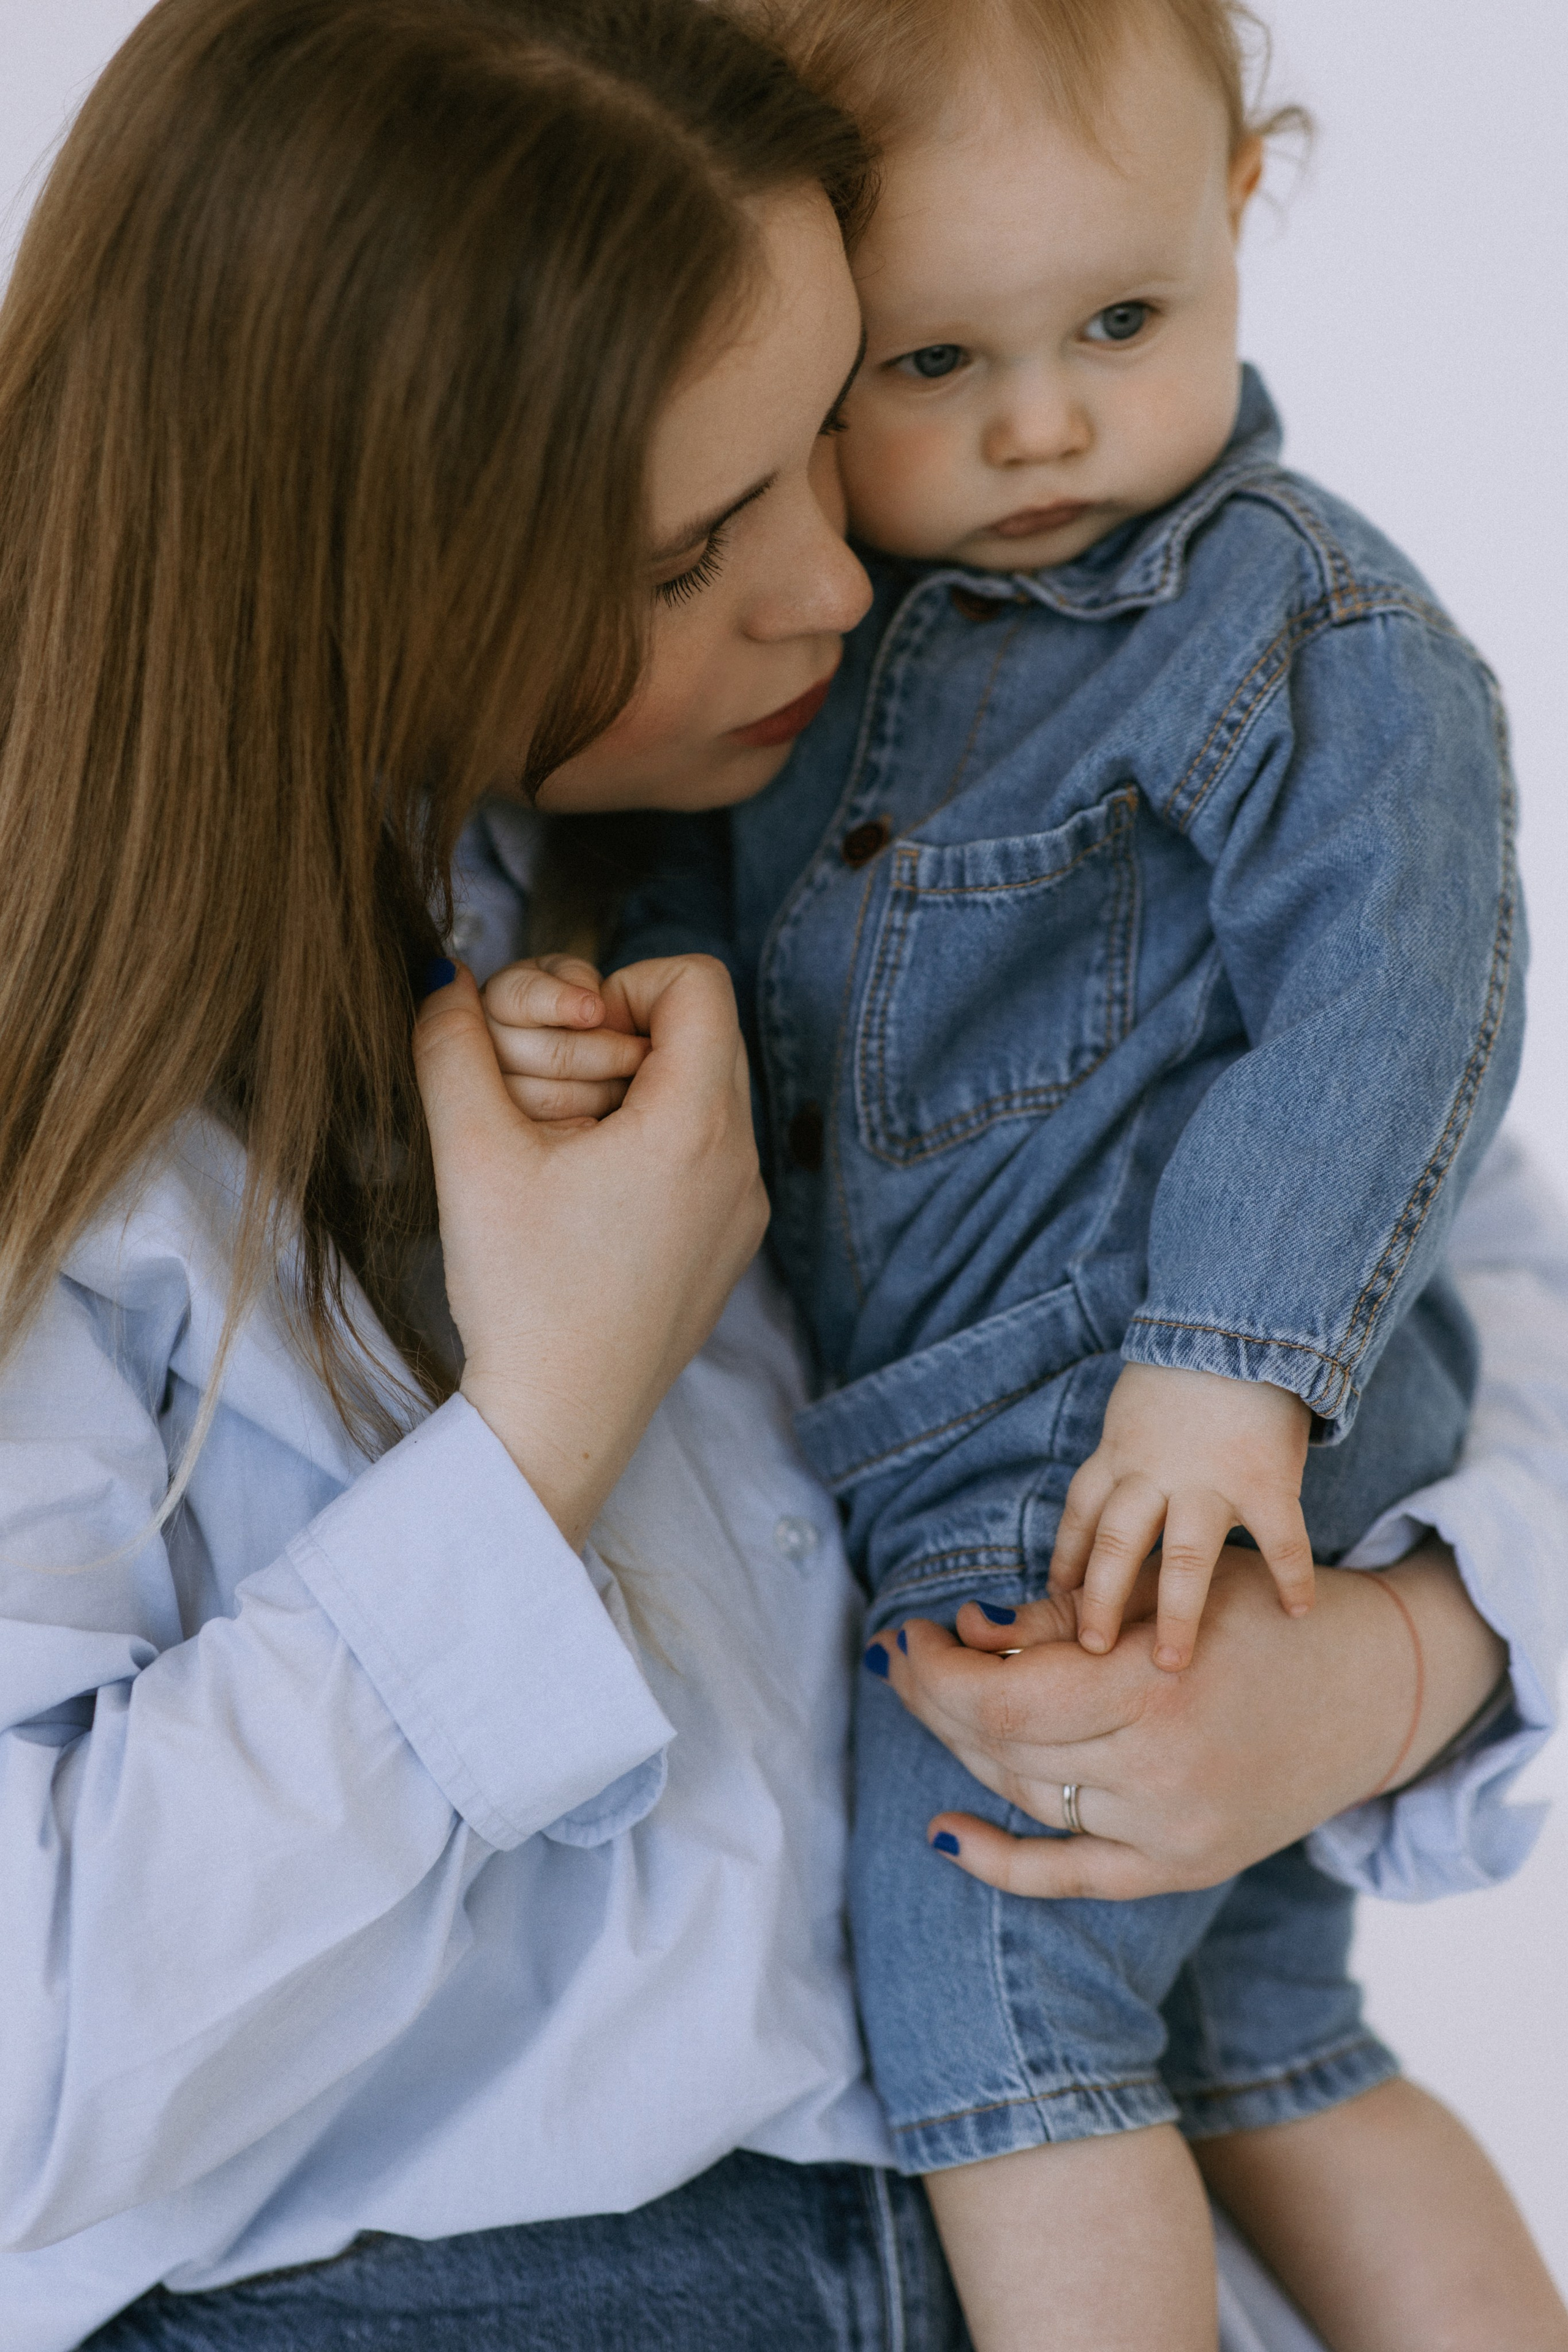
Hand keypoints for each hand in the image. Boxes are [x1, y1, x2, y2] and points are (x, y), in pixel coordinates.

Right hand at [414, 957, 766, 1544]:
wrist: (560, 1423)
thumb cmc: (524, 1295)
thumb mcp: (470, 1154)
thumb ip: (452, 1045)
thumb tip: (448, 976)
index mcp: (697, 1124)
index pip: (695, 979)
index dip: (620, 985)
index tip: (566, 1039)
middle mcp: (741, 1161)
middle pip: (696, 1033)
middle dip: (612, 1041)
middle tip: (548, 1100)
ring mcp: (743, 1210)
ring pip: (697, 1095)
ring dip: (624, 1097)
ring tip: (562, 1154)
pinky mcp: (728, 1249)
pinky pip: (701, 1156)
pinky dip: (645, 1150)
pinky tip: (585, 1202)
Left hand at [865, 1543, 1505, 1898]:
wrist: (1372, 1689)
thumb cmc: (1259, 1617)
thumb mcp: (1169, 1588)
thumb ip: (1067, 1614)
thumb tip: (966, 1629)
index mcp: (1156, 1687)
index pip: (1003, 1699)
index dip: (936, 1669)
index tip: (910, 1631)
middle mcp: (1162, 1771)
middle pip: (1003, 1748)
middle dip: (933, 1698)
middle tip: (899, 1657)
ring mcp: (1173, 1831)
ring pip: (1027, 1795)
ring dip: (962, 1747)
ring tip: (929, 1700)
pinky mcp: (1185, 1867)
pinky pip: (1072, 1877)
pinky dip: (1002, 1862)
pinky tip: (944, 1832)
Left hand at [1050, 1361, 1314, 1671]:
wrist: (1239, 1320)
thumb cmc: (1185, 1364)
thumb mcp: (1133, 1408)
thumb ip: (1124, 1454)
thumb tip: (1108, 1500)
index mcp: (1117, 1455)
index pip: (1078, 1518)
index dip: (1065, 1563)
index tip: (1056, 1601)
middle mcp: (1153, 1475)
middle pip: (1115, 1547)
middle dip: (1100, 1602)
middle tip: (1093, 1650)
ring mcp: (1209, 1481)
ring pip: (1184, 1559)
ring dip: (1177, 1614)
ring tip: (1172, 1663)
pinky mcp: (1265, 1481)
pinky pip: (1280, 1541)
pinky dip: (1290, 1578)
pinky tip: (1298, 1613)